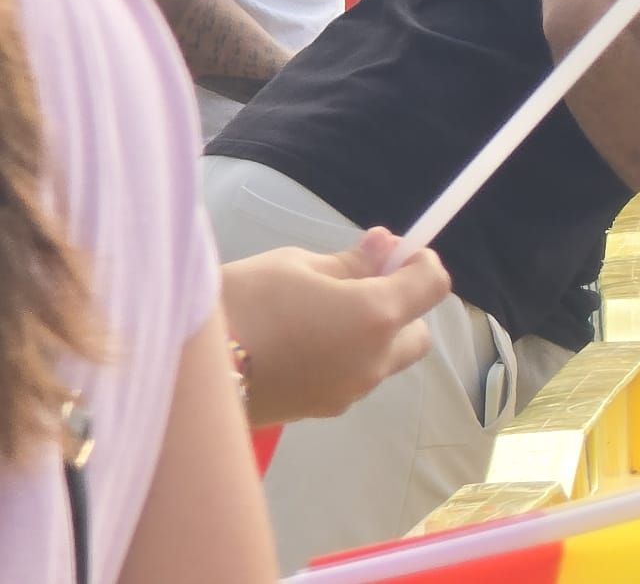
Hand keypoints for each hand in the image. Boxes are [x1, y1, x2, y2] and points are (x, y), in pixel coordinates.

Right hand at [220, 228, 450, 426]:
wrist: (186, 376)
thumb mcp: (295, 267)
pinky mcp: (321, 410)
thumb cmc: (241, 304)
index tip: (395, 252)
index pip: (433, 286)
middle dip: (400, 306)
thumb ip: (350, 261)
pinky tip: (301, 339)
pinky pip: (352, 376)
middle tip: (358, 283)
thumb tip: (386, 249)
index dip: (421, 262)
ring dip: (371, 334)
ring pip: (384, 359)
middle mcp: (374, 361)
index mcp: (375, 317)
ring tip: (319, 310)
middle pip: (417, 333)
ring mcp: (350, 391)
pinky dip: (344, 355)